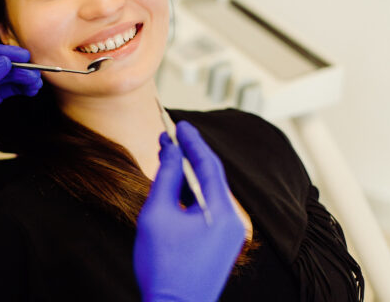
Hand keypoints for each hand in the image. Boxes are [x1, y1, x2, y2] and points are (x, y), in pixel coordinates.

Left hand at [0, 42, 41, 196]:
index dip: (3, 53)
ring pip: (6, 75)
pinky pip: (7, 89)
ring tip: (36, 82)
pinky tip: (31, 89)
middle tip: (35, 71)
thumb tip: (4, 62)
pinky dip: (20, 88)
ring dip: (22, 77)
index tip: (22, 56)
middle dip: (17, 66)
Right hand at [134, 121, 245, 301]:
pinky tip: (175, 188)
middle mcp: (232, 221)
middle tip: (173, 136)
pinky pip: (209, 210)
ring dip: (190, 174)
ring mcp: (228, 235)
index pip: (209, 164)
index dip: (193, 141)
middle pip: (212, 177)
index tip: (180, 124)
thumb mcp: (157, 213)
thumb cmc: (163, 266)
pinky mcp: (220, 245)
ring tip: (169, 156)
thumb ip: (165, 176)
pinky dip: (193, 194)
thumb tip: (169, 149)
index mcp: (222, 212)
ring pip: (210, 194)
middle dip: (192, 154)